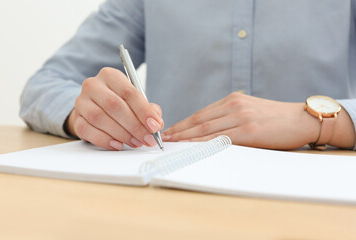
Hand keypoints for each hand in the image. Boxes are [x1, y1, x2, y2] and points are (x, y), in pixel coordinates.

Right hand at [65, 67, 163, 149]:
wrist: (94, 109)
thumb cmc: (120, 104)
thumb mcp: (136, 102)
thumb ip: (149, 110)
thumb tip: (156, 122)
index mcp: (110, 76)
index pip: (128, 92)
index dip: (143, 111)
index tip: (155, 126)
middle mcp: (93, 85)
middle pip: (114, 105)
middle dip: (134, 126)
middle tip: (147, 138)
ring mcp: (81, 102)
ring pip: (100, 119)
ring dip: (121, 134)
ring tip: (135, 142)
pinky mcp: (76, 119)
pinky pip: (88, 131)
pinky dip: (105, 140)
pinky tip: (118, 145)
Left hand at [162, 93, 354, 149]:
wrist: (302, 119)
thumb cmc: (276, 118)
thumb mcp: (250, 110)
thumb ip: (230, 116)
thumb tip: (209, 129)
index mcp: (233, 100)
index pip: (201, 113)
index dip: (183, 123)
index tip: (171, 130)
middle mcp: (234, 106)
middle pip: (199, 120)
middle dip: (179, 130)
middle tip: (164, 138)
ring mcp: (241, 118)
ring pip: (206, 129)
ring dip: (186, 137)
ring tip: (172, 143)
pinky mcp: (250, 131)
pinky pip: (220, 138)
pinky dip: (203, 143)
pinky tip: (192, 147)